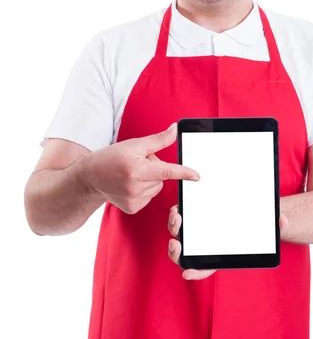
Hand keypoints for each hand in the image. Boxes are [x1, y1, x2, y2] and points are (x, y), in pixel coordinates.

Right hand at [81, 123, 199, 213]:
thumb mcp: (135, 144)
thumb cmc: (111, 157)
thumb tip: (175, 130)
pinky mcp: (132, 208)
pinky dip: (144, 190)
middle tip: (137, 164)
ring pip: (156, 188)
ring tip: (132, 174)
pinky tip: (130, 185)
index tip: (196, 176)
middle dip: (155, 169)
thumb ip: (158, 140)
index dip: (183, 172)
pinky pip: (149, 197)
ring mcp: (133, 200)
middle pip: (162, 178)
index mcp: (137, 170)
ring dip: (149, 180)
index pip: (166, 171)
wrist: (90, 177)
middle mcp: (135, 187)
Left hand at [168, 205, 288, 279]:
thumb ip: (275, 226)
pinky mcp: (191, 217)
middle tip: (176, 242)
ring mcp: (194, 233)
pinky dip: (177, 214)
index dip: (195, 273)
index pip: (204, 269)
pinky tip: (178, 205)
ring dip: (174, 227)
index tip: (187, 273)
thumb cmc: (254, 227)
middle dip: (176, 250)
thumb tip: (283, 221)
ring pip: (178, 234)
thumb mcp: (265, 228)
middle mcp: (202, 246)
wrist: (246, 213)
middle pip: (184, 253)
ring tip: (176, 216)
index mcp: (217, 256)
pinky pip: (181, 218)